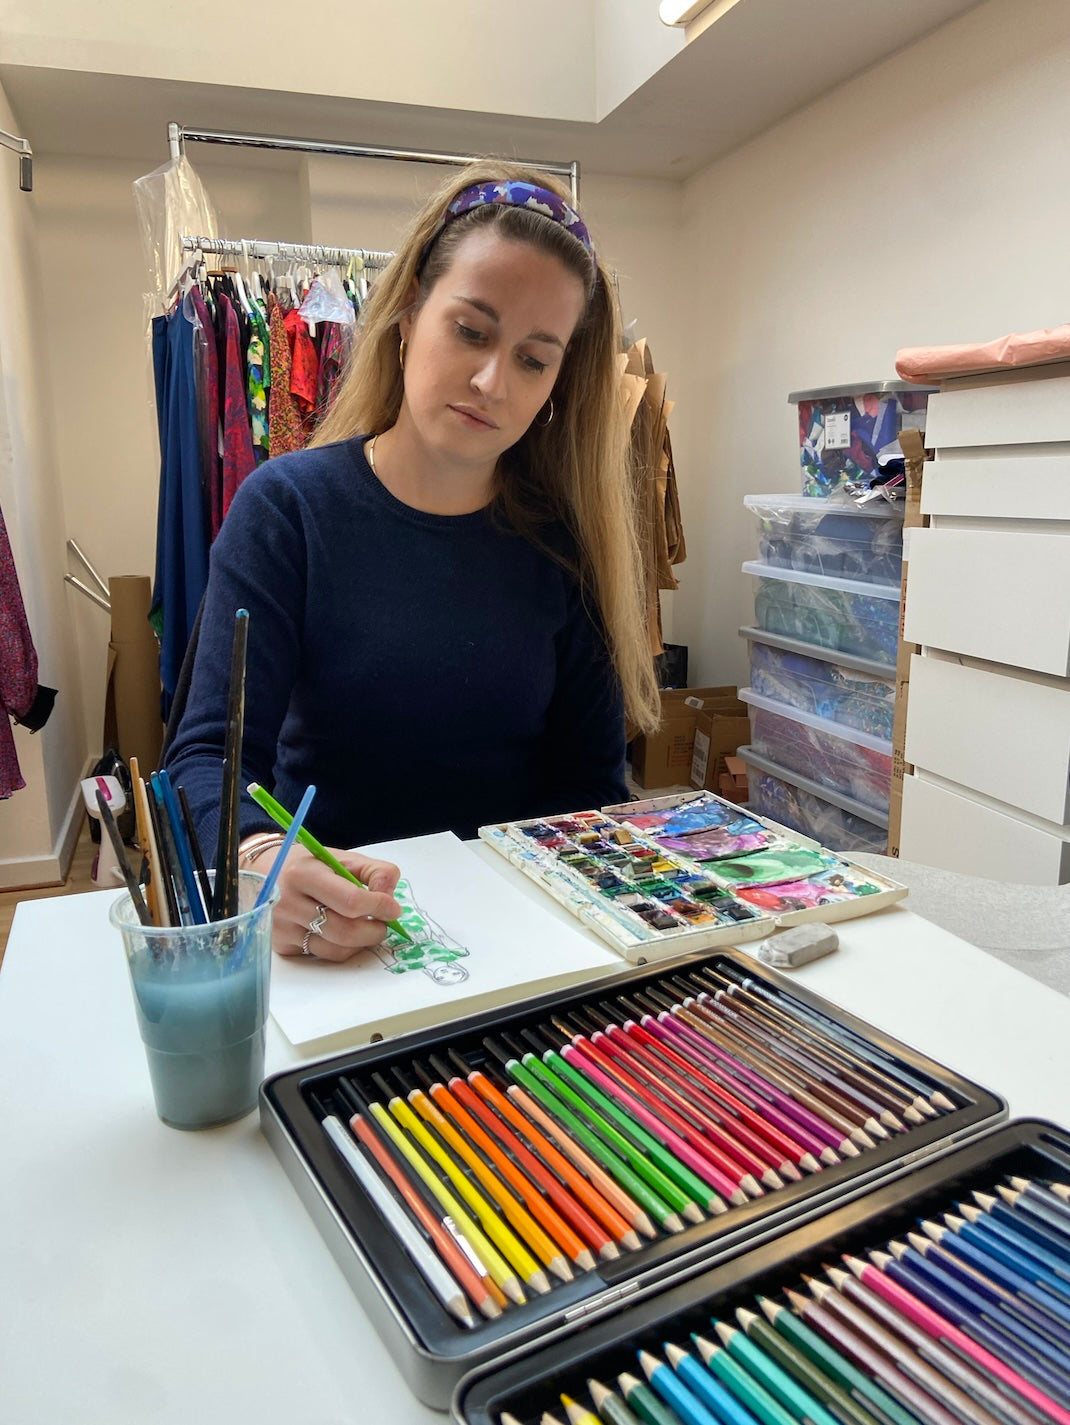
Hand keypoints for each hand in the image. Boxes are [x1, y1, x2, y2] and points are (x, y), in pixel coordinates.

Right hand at [263, 843, 402, 960]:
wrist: (264, 873)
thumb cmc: (310, 865)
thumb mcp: (342, 857)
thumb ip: (374, 871)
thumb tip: (390, 896)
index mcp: (303, 874)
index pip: (350, 900)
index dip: (379, 906)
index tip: (393, 908)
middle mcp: (287, 903)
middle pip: (344, 931)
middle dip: (374, 930)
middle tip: (384, 923)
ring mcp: (281, 928)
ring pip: (336, 949)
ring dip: (361, 942)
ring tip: (367, 927)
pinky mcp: (281, 946)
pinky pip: (323, 955)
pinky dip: (342, 948)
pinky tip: (344, 932)